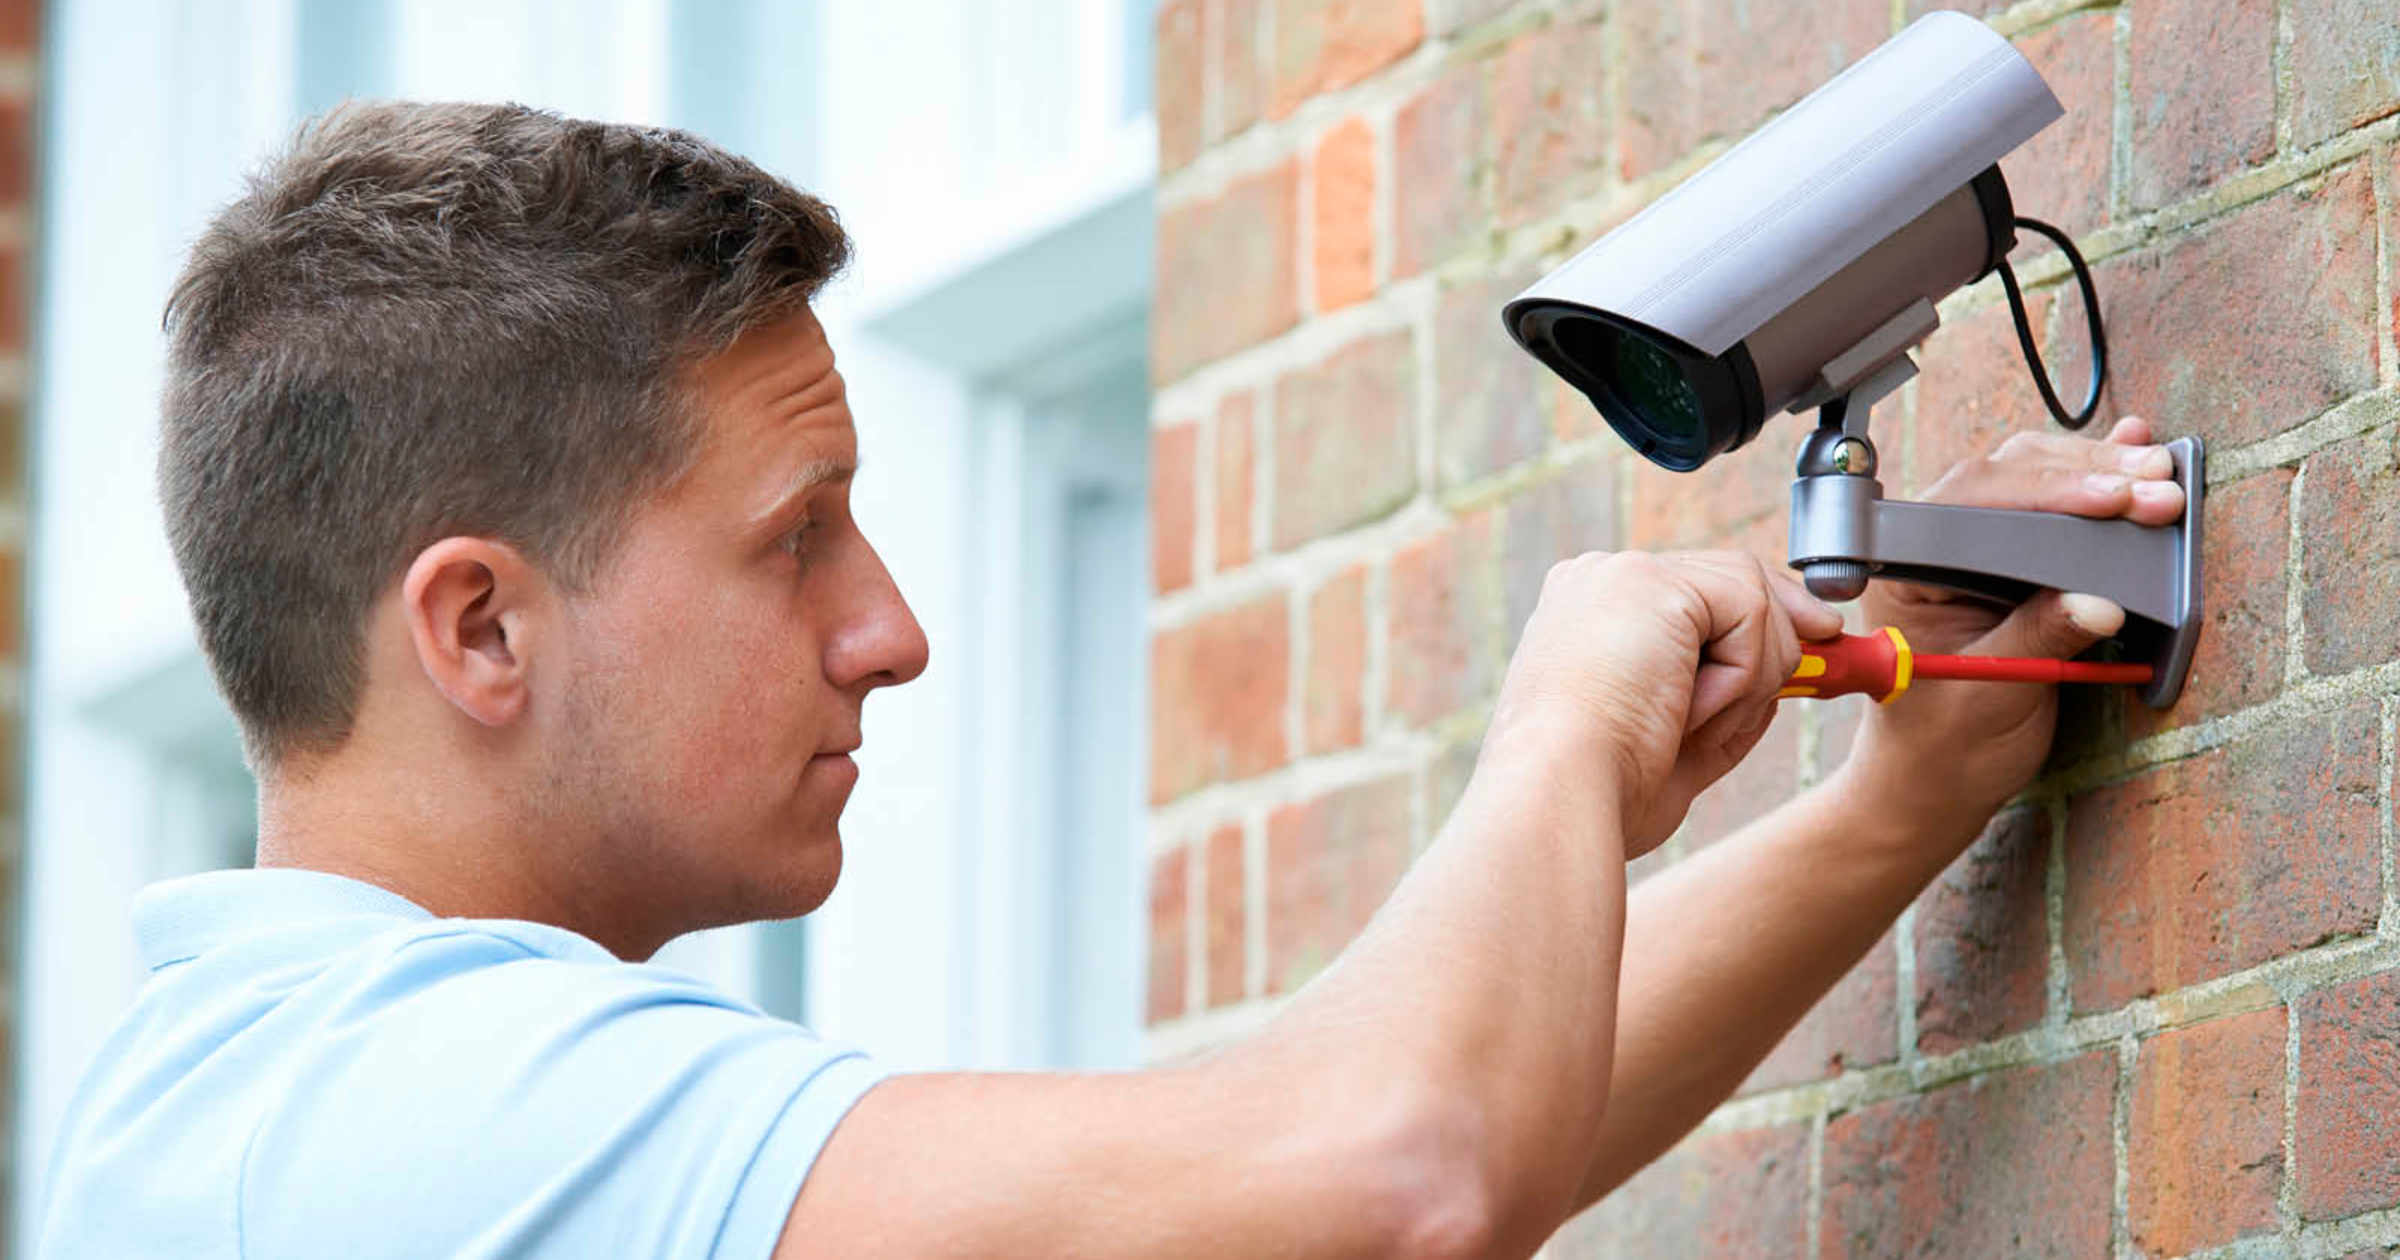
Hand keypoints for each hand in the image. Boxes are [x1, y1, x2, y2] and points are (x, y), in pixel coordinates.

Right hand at [1488, 550, 1842, 855]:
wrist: (1558, 796)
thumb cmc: (1600, 789)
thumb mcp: (1673, 737)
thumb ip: (1723, 696)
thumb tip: (1788, 671)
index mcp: (1590, 615)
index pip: (1696, 593)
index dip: (1759, 620)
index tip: (1812, 642)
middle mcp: (1600, 581)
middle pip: (1729, 578)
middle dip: (1786, 624)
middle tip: (1828, 650)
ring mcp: (1623, 575)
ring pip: (1749, 596)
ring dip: (1753, 674)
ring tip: (1695, 726)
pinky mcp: (1653, 583)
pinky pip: (1751, 614)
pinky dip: (1744, 674)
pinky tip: (1691, 711)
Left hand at [1842, 416, 2186, 835]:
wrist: (1936, 782)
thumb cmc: (1944, 745)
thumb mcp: (1992, 694)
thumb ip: (2038, 639)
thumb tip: (2099, 601)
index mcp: (1905, 570)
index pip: (1973, 505)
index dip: (2045, 494)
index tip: (2110, 500)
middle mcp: (1932, 547)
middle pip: (2008, 481)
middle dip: (2085, 479)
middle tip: (2155, 489)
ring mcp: (1972, 548)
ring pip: (2032, 481)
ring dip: (2098, 475)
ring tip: (2159, 474)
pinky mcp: (2010, 561)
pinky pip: (2051, 509)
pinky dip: (2093, 484)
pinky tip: (2130, 454)